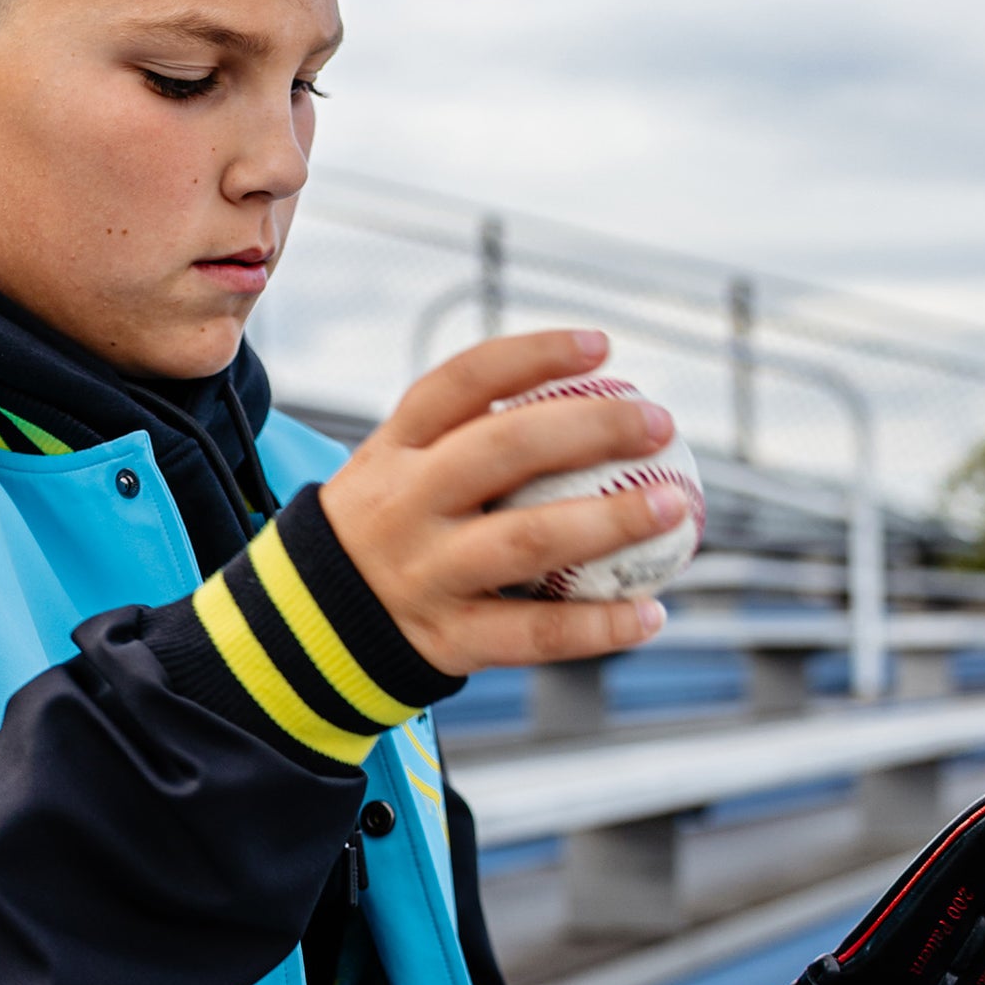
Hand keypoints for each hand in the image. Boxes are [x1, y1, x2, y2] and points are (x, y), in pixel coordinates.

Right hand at [317, 330, 687, 675]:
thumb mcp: (396, 470)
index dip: (533, 356)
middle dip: (589, 427)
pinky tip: (652, 614)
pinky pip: (532, 634)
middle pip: (502, 451)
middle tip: (658, 422)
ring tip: (673, 506)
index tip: (601, 346)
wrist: (310, 626)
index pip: (461, 383)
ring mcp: (426, 572)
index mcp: (394, 450)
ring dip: (608, 521)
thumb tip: (590, 398)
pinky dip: (598, 626)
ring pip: (525, 541)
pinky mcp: (446, 638)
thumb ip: (467, 437)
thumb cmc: (387, 531)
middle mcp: (406, 505)